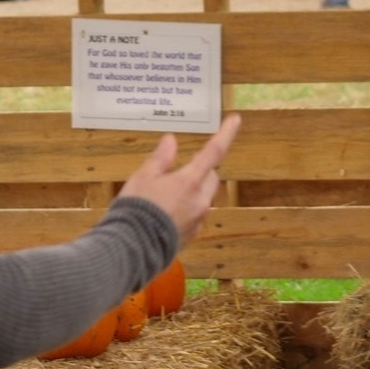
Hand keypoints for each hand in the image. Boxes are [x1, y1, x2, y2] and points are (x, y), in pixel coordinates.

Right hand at [116, 114, 241, 248]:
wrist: (133, 249)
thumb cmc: (136, 209)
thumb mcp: (143, 177)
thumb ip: (160, 158)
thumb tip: (171, 140)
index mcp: (189, 182)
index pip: (213, 152)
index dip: (226, 134)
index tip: (236, 119)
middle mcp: (200, 201)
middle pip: (212, 178)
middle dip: (202, 171)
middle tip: (179, 171)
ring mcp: (198, 221)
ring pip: (204, 198)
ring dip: (194, 191)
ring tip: (166, 196)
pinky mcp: (192, 236)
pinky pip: (196, 217)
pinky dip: (187, 210)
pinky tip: (167, 215)